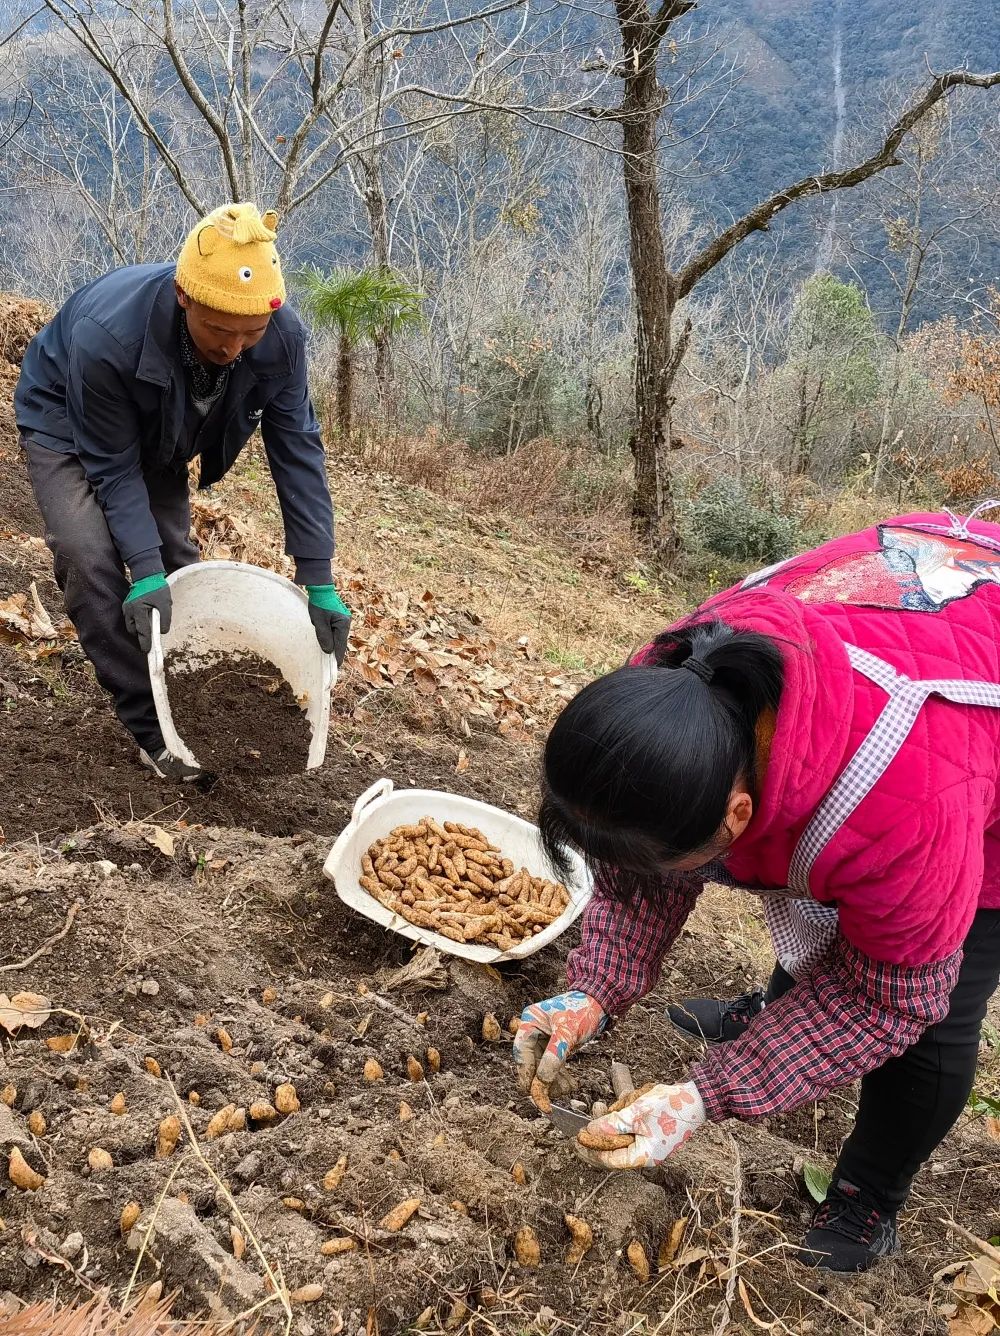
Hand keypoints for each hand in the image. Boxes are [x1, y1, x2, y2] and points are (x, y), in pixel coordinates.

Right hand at [123, 573, 170, 652]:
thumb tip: (162, 632)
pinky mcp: (127, 606)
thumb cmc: (157, 588)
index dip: (145, 642)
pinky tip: (145, 622)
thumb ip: (165, 619)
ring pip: (131, 626)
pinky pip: (130, 620)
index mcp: (139, 609)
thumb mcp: (166, 603)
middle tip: (150, 641)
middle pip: (134, 630)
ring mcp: (126, 608)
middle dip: (141, 636)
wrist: (146, 575)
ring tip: (149, 629)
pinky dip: (137, 623)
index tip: (147, 651)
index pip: (142, 630)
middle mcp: (129, 610)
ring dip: (139, 630)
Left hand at [305, 584, 350, 664]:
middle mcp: (346, 623)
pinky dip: (332, 637)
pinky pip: (336, 631)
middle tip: (329, 662)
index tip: (336, 667)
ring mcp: (344, 620)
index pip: (341, 645)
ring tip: (327, 652)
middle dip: (335, 650)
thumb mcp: (319, 622)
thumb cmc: (319, 604)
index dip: (338, 657)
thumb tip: (328, 651)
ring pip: (338, 637)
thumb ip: (324, 636)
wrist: (320, 588)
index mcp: (343, 624)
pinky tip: (327, 641)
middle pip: (341, 641)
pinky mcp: (340, 618)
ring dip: (332, 643)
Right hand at [513, 991, 606, 1101]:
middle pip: (531, 1065)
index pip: (521, 1054)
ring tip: (568, 1088)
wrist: (600, 1002)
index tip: (535, 1095)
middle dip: (542, 1082)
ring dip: (553, 1083)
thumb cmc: (582, 1008)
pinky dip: (560, 1078)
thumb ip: (553, 1055)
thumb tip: (541, 1081)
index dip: (527, 1076)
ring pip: (542, 1070)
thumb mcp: (567, 1031)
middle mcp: (533, 1032)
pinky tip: (571, 1084)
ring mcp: (544, 1041)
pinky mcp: (555, 1048)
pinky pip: (553, 1068)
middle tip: (554, 1097)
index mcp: (529, 1022)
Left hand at [575, 1081, 704, 1169]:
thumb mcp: (637, 1113)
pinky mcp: (651, 1130)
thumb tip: (591, 1132)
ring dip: (619, 1113)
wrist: (698, 1097)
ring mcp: (650, 1141)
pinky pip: (632, 1124)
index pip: (610, 1160)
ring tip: (622, 1099)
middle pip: (614, 1145)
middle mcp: (646, 1153)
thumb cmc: (671, 1107)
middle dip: (606, 1126)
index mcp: (644, 1156)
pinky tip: (634, 1098)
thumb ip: (613, 1124)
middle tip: (593, 1112)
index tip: (576, 1139)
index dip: (591, 1150)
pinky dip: (629, 1111)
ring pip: (622, 1131)